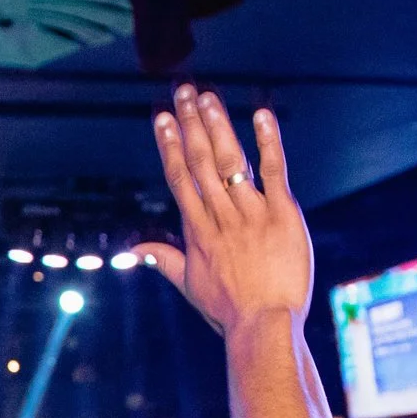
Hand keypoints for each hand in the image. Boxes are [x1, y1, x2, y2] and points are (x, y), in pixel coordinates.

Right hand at [134, 86, 311, 336]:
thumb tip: (134, 252)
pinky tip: (260, 115)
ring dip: (218, 126)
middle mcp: (220, 217)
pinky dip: (267, 142)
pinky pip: (272, 171)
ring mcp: (251, 214)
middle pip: (200, 162)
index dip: (170, 146)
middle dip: (191, 124)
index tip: (163, 119)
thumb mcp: (191, 286)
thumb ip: (165, 260)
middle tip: (184, 91)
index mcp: (197, 232)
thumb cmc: (229, 311)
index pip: (180, 180)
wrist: (263, 326)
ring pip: (229, 161)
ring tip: (208, 97)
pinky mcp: (282, 215)